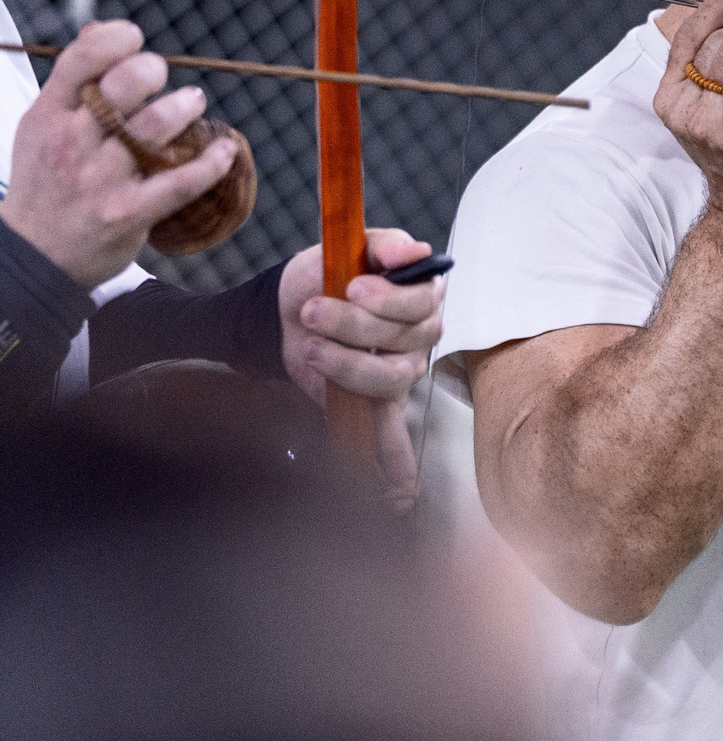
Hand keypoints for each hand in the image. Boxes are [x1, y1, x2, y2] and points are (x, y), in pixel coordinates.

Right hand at [0, 20, 236, 286]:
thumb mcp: (42, 126)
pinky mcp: (128, 212)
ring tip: (193, 104)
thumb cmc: (47, 182)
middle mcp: (72, 142)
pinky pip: (179, 182)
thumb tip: (100, 30)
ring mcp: (100, 179)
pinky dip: (211, 163)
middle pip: (123, 87)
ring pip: (153, 127)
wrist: (37, 254)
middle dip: (152, 70)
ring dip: (184, 108)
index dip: (115, 39)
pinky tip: (225, 151)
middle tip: (164, 78)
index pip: (81, 60)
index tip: (136, 40)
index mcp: (49, 116)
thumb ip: (73, 82)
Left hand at [280, 227, 445, 506]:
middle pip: (406, 341)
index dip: (388, 299)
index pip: (422, 304)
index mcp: (421, 298)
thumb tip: (417, 252)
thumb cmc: (321, 275)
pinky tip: (397, 494)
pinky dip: (396, 465)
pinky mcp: (374, 403)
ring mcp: (399, 373)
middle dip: (354, 326)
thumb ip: (385, 246)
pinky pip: (393, 437)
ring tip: (310, 348)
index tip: (350, 286)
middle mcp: (418, 338)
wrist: (282, 308)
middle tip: (311, 312)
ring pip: (390, 380)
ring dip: (347, 365)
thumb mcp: (347, 248)